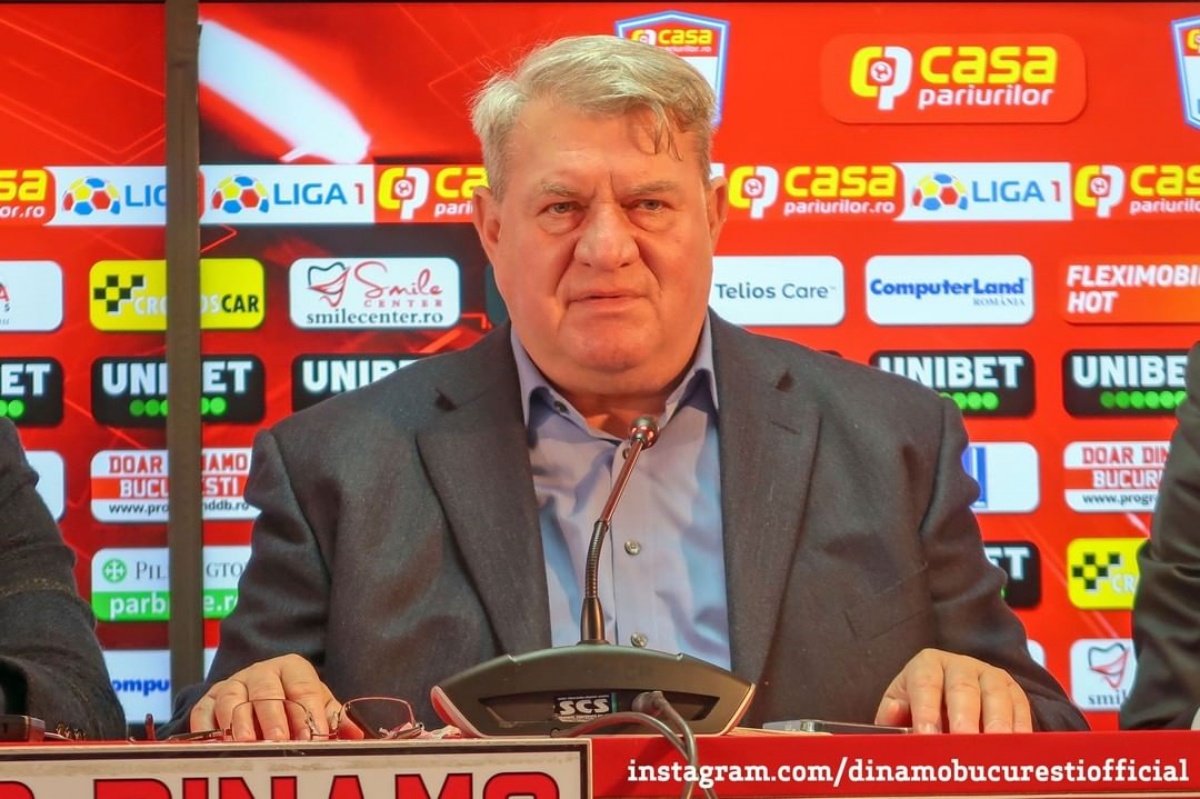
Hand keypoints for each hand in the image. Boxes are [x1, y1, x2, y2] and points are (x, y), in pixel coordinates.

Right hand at [189, 654, 340, 740]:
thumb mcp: (316, 706)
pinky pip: (203, 712)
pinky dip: (207, 728)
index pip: (303, 688)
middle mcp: (261, 672)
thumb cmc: (292, 702)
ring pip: (233, 698)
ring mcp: (232, 685)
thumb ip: (334, 719)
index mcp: (292, 668)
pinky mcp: (208, 700)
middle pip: (266, 691)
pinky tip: (216, 744)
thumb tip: (357, 734)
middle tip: (279, 740)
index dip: (308, 712)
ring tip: (247, 743)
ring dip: (239, 721)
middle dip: (273, 717)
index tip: (313, 736)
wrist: (256, 694)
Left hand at [874, 648, 1032, 733]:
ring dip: (994, 723)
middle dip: (963, 717)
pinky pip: (1019, 706)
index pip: (924, 683)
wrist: (949, 700)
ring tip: (991, 749)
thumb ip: (893, 715)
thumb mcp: (901, 708)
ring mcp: (989, 675)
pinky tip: (1014, 748)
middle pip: (963, 688)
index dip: (926, 710)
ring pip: (994, 695)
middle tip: (962, 742)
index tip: (926, 735)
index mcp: (927, 664)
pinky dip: (1018, 728)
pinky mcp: (1013, 691)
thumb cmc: (921, 709)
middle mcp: (959, 664)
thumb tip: (895, 711)